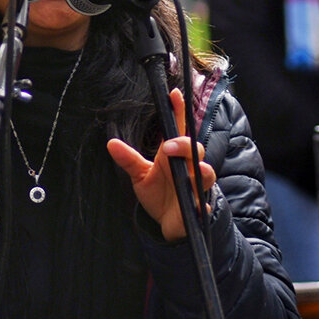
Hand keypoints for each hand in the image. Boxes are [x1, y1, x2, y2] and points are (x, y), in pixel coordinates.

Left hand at [107, 88, 215, 240]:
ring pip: (206, 173)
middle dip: (185, 144)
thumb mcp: (139, 175)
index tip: (174, 95)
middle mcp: (187, 167)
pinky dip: (201, 203)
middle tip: (169, 146)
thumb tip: (111, 143)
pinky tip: (199, 204)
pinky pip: (204, 204)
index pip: (179, 129)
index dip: (179, 111)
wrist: (166, 223)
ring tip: (192, 168)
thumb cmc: (158, 194)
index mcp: (173, 155)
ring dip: (200, 169)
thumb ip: (128, 159)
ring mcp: (195, 186)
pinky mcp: (197, 207)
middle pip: (195, 148)